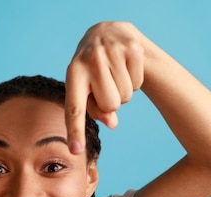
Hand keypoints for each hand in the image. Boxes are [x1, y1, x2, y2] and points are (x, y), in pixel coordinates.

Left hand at [65, 22, 145, 153]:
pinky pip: (138, 83)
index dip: (75, 131)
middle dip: (112, 102)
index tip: (75, 151)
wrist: (107, 31)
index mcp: (73, 74)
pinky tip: (126, 65)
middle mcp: (90, 60)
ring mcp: (112, 52)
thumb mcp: (87, 87)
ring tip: (115, 73)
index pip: (74, 108)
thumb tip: (112, 123)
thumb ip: (96, 109)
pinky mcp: (132, 47)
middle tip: (107, 83)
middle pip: (110, 105)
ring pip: (125, 96)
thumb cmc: (93, 69)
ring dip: (123, 91)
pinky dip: (135, 80)